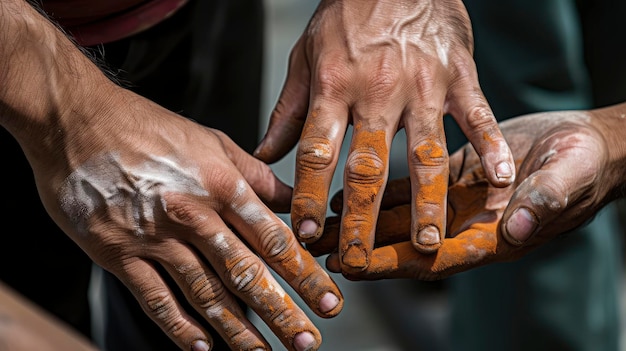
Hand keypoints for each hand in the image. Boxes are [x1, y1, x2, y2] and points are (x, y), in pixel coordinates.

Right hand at [1, 2, 342, 349]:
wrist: (76, 120)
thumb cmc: (146, 126)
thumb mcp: (212, 140)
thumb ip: (255, 175)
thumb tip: (292, 202)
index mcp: (221, 185)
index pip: (273, 239)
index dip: (304, 275)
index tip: (328, 300)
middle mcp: (192, 215)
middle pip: (245, 273)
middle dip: (281, 311)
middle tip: (307, 340)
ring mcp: (154, 238)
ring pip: (205, 294)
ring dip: (238, 329)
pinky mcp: (118, 254)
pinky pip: (154, 299)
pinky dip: (179, 327)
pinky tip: (202, 347)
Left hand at [254, 0, 514, 272]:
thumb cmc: (346, 15)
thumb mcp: (306, 57)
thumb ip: (288, 112)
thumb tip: (264, 155)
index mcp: (333, 86)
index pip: (317, 153)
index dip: (308, 197)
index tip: (304, 235)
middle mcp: (377, 90)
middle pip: (368, 165)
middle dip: (363, 219)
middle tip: (361, 260)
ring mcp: (423, 83)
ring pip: (425, 153)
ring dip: (427, 204)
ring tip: (428, 245)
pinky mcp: (459, 75)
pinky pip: (477, 116)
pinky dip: (491, 149)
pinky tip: (499, 182)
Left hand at [308, 106, 625, 279]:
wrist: (587, 142)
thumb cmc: (586, 163)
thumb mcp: (570, 177)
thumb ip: (543, 201)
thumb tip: (513, 227)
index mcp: (491, 235)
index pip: (434, 257)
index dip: (392, 263)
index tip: (353, 266)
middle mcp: (466, 224)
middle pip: (404, 243)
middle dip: (362, 247)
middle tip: (317, 249)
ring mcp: (455, 202)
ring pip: (400, 218)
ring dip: (362, 221)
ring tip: (321, 223)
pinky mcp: (450, 177)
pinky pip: (409, 188)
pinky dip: (380, 192)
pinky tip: (349, 191)